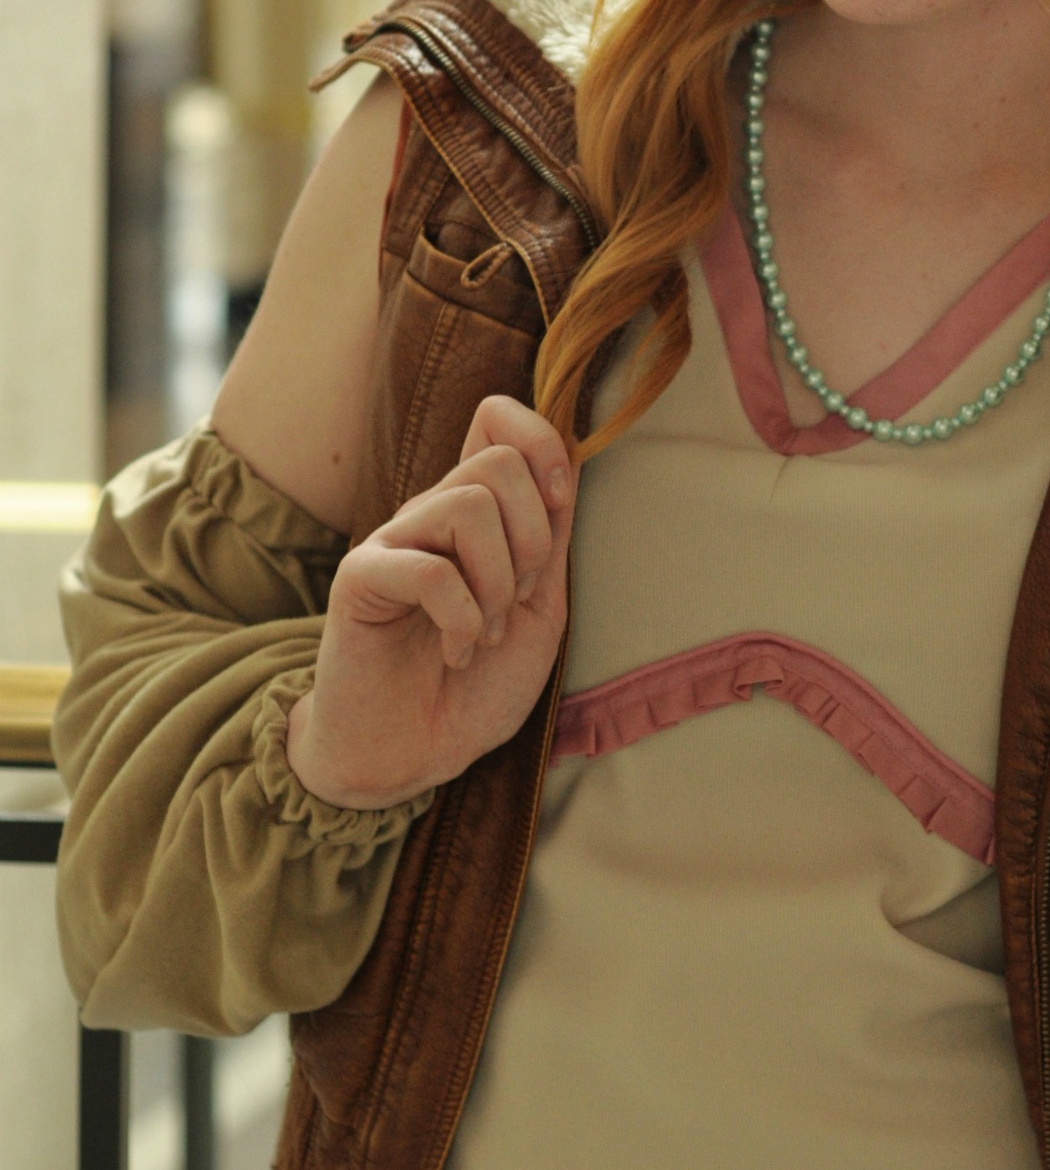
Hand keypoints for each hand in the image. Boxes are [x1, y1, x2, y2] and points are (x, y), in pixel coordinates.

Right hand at [287, 397, 573, 808]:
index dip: (542, 443)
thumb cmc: (476, 685)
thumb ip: (551, 537)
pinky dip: (463, 619)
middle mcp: (430, 513)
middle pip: (498, 462)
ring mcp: (392, 540)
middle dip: (532, 540)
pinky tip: (458, 650)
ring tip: (485, 631)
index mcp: (476, 512)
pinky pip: (430, 569)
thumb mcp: (540, 607)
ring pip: (469, 505)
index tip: (561, 505)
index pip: (497, 416)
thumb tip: (569, 462)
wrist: (415, 752)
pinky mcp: (360, 578)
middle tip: (516, 602)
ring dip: (498, 583)